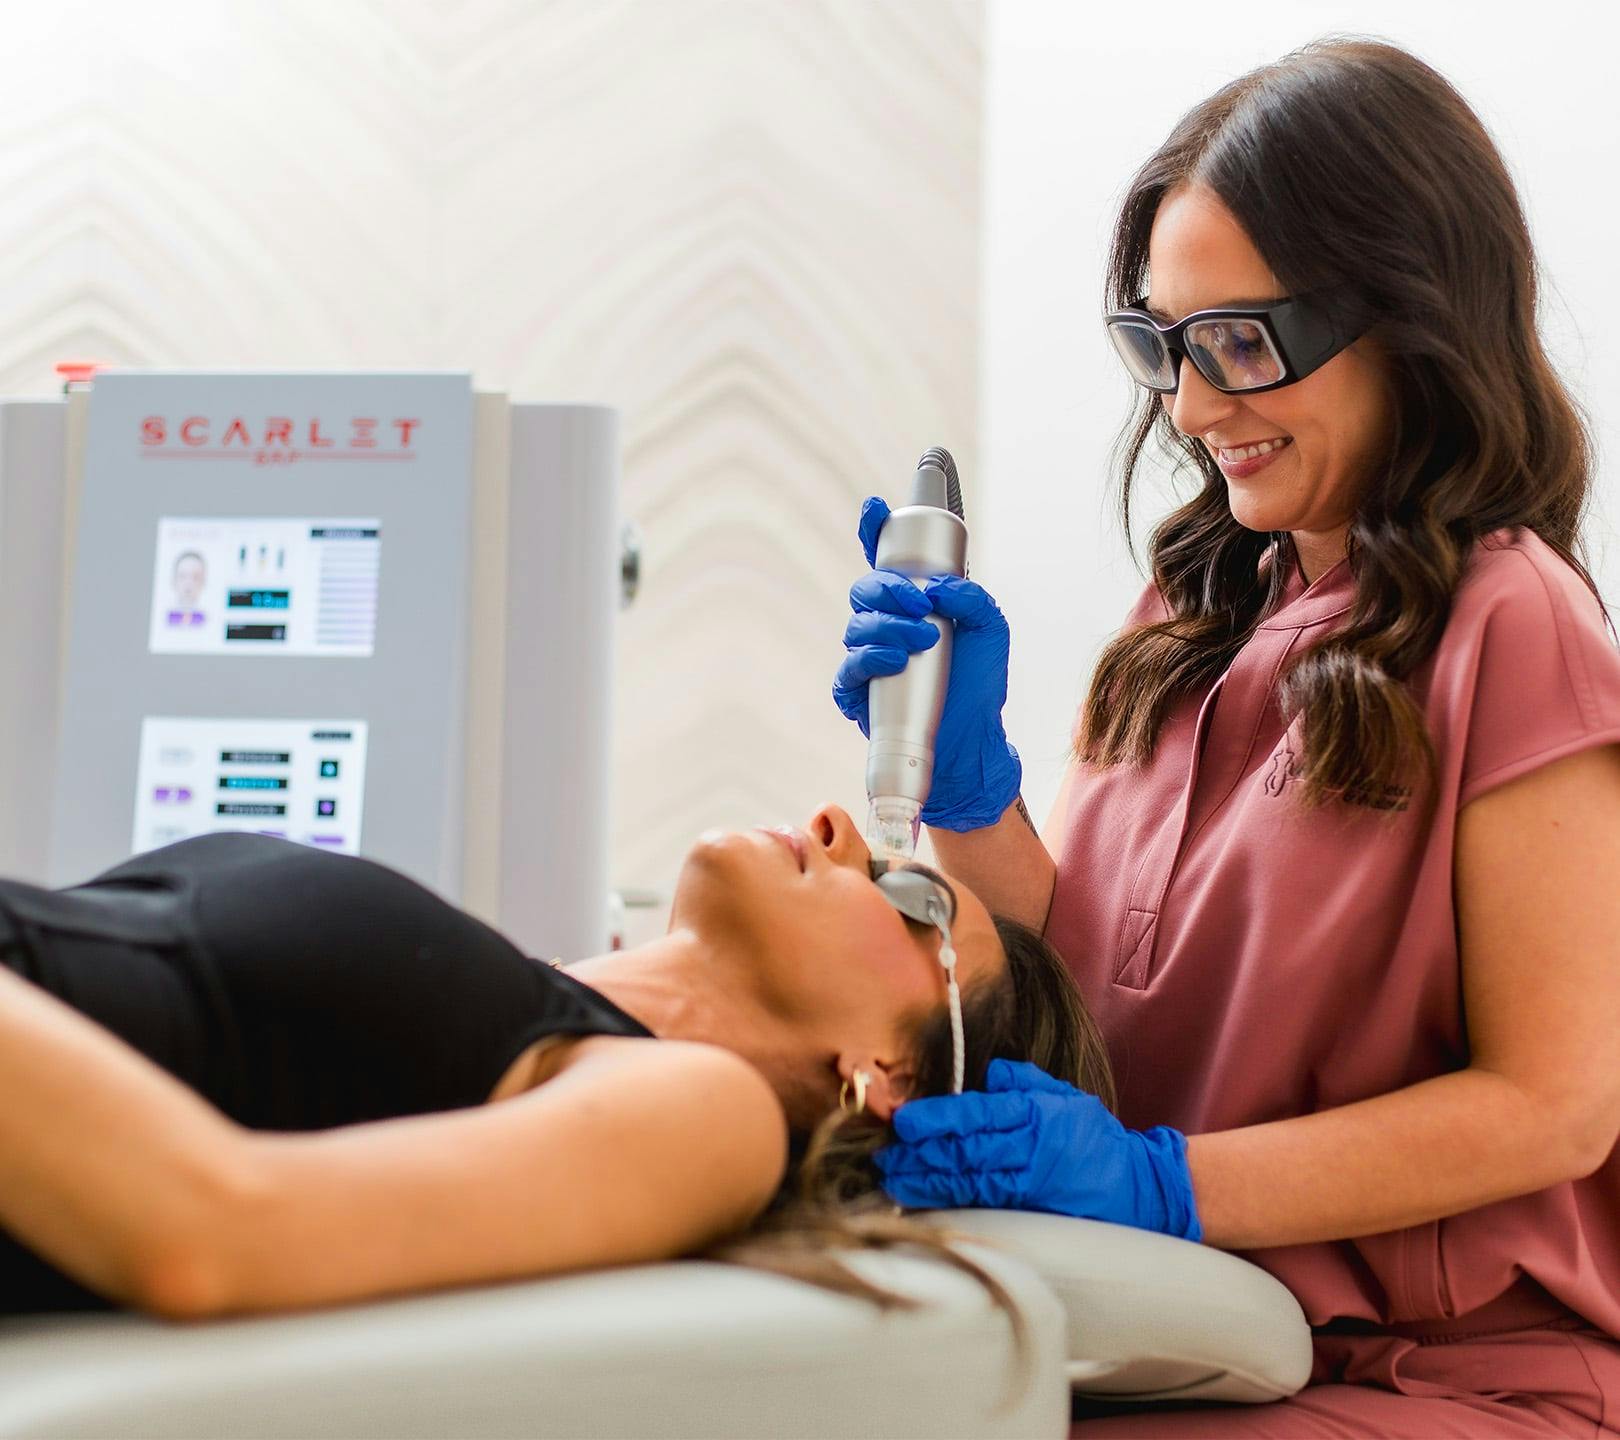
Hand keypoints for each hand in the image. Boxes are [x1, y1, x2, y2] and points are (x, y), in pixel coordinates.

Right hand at [831, 496, 1022, 830]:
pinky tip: (895, 662)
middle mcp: (887, 625)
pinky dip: (869, 660)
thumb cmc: (978, 686)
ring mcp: (869, 658)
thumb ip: (973, 599)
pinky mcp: (859, 692)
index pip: (886, 559)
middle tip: (921, 604)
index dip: (874, 530)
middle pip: (865, 589)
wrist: (970, 741)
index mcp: (913, 603)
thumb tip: (939, 586)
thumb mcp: (990, 633)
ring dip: (888, 627)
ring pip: (856, 626)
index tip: (875, 508)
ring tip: (922, 642)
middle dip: (889, 589)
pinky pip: (848, 670)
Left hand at [873, 1059, 1201, 1239]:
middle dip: (920, 1152)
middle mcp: (1028, 1146)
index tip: (903, 1120)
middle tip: (885, 1154)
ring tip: (893, 1179)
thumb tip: (988, 1073)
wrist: (1140, 1187)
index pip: (974, 1113)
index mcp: (1033, 1113)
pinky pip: (984, 1203)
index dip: (936, 1117)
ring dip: (926, 1179)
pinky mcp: (1032, 1210)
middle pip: (964, 1148)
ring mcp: (1029, 1181)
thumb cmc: (1095, 1138)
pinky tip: (926, 1199)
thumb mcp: (1063, 1097)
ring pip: (968, 1179)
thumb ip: (1023, 1082)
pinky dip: (951, 1200)